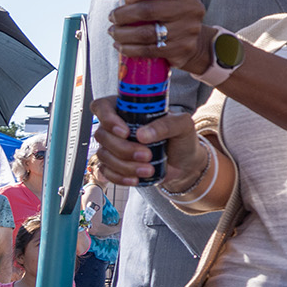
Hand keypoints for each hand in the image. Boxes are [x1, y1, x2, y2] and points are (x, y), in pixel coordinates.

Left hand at [84, 0, 208, 73]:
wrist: (191, 39)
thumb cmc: (164, 9)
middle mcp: (191, 6)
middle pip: (150, 10)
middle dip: (124, 15)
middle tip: (112, 18)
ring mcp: (189, 29)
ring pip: (148, 33)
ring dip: (124, 34)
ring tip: (113, 32)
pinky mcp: (182, 48)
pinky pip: (151, 50)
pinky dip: (131, 49)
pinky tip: (121, 46)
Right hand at [88, 96, 202, 189]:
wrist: (185, 163)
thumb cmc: (182, 138)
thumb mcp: (182, 125)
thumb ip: (167, 124)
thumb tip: (143, 135)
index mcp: (129, 110)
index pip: (103, 106)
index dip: (107, 118)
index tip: (125, 132)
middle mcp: (117, 127)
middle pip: (102, 135)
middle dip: (123, 148)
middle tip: (147, 155)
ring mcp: (113, 146)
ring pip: (103, 155)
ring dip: (125, 165)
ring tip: (149, 169)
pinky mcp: (114, 165)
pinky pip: (106, 171)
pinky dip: (119, 177)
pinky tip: (135, 179)